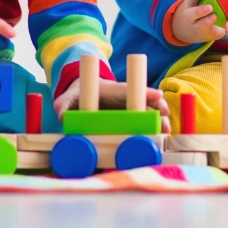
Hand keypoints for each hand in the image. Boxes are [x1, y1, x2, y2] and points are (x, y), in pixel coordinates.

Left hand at [52, 78, 171, 132]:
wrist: (86, 95)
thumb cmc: (80, 94)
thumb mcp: (71, 97)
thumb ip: (64, 103)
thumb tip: (61, 114)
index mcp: (114, 90)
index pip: (131, 89)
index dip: (145, 92)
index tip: (158, 95)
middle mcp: (127, 99)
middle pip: (147, 101)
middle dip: (159, 108)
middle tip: (165, 119)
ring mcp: (132, 109)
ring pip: (151, 113)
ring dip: (160, 121)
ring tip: (166, 132)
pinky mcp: (133, 120)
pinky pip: (147, 123)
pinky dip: (155, 129)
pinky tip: (161, 138)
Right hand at [169, 0, 224, 43]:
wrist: (205, 27)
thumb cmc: (210, 4)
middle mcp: (190, 3)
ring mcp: (193, 17)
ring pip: (191, 13)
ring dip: (200, 10)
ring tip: (210, 6)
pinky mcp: (199, 29)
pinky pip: (200, 25)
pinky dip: (206, 21)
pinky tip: (214, 17)